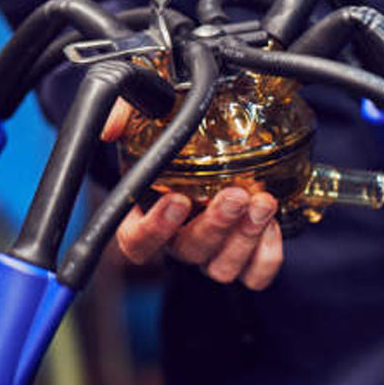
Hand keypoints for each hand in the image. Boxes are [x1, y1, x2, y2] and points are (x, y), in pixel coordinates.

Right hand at [103, 100, 283, 289]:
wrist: (225, 138)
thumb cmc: (180, 131)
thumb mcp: (148, 110)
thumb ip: (125, 112)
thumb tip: (110, 127)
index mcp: (148, 214)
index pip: (137, 241)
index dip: (154, 228)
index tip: (176, 200)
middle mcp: (179, 238)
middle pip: (189, 251)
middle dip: (215, 224)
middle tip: (234, 195)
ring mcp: (213, 251)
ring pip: (222, 267)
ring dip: (245, 237)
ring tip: (262, 202)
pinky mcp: (246, 257)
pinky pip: (255, 275)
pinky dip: (267, 256)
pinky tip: (273, 222)